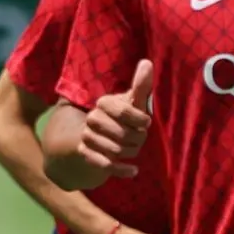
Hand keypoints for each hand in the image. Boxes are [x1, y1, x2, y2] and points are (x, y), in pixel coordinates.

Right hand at [78, 62, 154, 178]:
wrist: (101, 137)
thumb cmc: (123, 117)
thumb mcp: (133, 102)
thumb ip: (141, 86)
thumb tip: (147, 63)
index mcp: (104, 103)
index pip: (124, 112)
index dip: (140, 120)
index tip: (146, 122)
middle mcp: (92, 118)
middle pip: (123, 134)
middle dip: (138, 139)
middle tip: (139, 138)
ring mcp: (87, 137)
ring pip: (116, 151)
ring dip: (131, 153)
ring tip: (133, 149)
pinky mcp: (86, 154)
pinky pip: (106, 165)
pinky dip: (122, 170)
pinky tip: (133, 170)